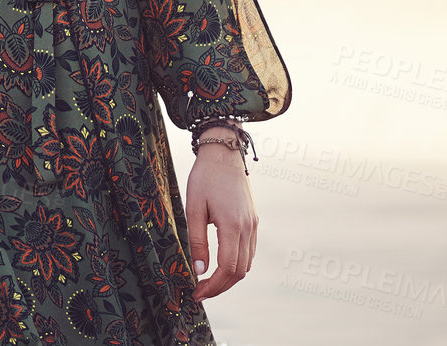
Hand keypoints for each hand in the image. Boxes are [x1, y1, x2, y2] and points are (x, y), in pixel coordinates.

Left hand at [186, 137, 256, 301]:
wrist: (224, 153)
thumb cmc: (205, 178)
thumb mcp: (193, 208)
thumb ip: (197, 241)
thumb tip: (200, 271)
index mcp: (232, 225)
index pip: (227, 268)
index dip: (213, 286)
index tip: (197, 293)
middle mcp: (247, 228)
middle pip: (240, 271)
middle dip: (220, 287)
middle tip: (200, 292)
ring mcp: (253, 224)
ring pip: (247, 263)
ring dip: (229, 277)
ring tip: (208, 281)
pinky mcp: (253, 220)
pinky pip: (249, 251)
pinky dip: (237, 264)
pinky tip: (220, 264)